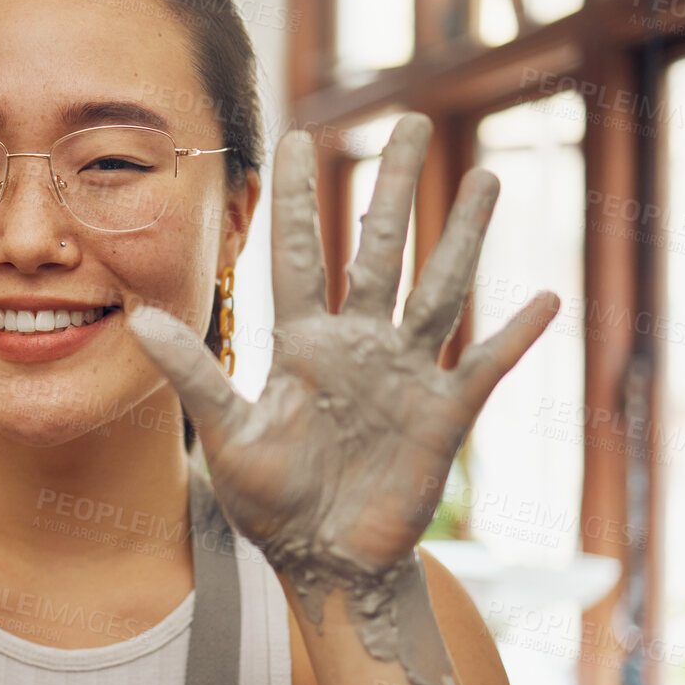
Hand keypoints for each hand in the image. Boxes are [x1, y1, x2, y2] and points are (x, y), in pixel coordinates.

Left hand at [127, 117, 556, 642]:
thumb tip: (140, 320)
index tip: (294, 135)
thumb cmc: (272, 504)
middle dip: (392, 187)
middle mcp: (358, 344)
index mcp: (303, 343)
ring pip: (439, 289)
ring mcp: (404, 374)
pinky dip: (515, 337)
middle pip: (379, 250)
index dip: (296, 197)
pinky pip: (484, 367)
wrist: (325, 563)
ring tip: (484, 177)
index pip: (297, 253)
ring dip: (462, 237)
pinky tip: (544, 299)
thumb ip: (194, 375)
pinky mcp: (442, 415)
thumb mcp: (227, 437)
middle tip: (407, 121)